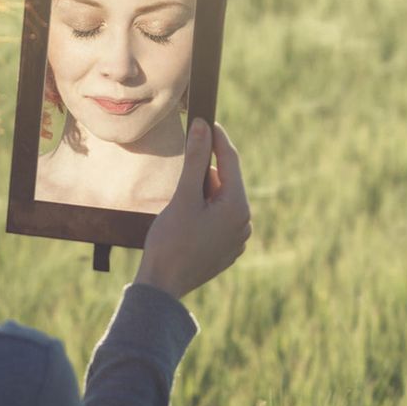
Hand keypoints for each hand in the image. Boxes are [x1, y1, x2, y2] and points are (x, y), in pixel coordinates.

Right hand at [135, 119, 250, 300]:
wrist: (163, 286)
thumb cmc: (170, 241)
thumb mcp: (183, 196)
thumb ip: (195, 159)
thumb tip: (203, 127)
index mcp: (237, 207)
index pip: (230, 161)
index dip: (217, 138)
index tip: (205, 119)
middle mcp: (244, 223)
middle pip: (225, 182)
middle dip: (204, 175)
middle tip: (180, 184)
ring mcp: (236, 239)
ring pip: (221, 201)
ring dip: (202, 195)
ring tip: (179, 211)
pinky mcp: (226, 250)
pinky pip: (218, 220)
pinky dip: (202, 213)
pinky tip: (184, 225)